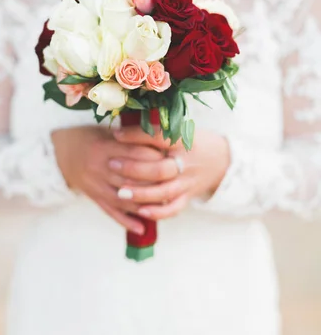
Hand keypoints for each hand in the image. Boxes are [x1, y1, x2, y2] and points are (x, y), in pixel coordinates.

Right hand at [51, 126, 164, 233]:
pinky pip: (110, 211)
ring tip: (163, 208)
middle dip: (153, 183)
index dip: (154, 157)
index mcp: (104, 147)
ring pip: (122, 198)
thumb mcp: (107, 131)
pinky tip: (141, 228)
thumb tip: (160, 142)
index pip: (134, 153)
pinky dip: (126, 221)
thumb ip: (130, 137)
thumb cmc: (90, 136)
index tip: (171, 159)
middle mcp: (98, 167)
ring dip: (144, 205)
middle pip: (130, 179)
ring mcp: (95, 184)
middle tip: (174, 185)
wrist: (61, 150)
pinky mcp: (93, 196)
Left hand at [111, 125, 230, 220]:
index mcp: (184, 141)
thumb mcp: (181, 129)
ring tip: (119, 192)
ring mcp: (188, 182)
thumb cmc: (193, 141)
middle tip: (112, 165)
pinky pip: (173, 209)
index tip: (116, 134)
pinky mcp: (188, 196)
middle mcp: (187, 163)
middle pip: (159, 169)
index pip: (159, 138)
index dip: (136, 136)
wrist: (222, 160)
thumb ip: (158, 129)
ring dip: (140, 194)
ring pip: (164, 192)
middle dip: (133, 169)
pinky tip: (140, 211)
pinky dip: (157, 212)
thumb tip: (125, 122)